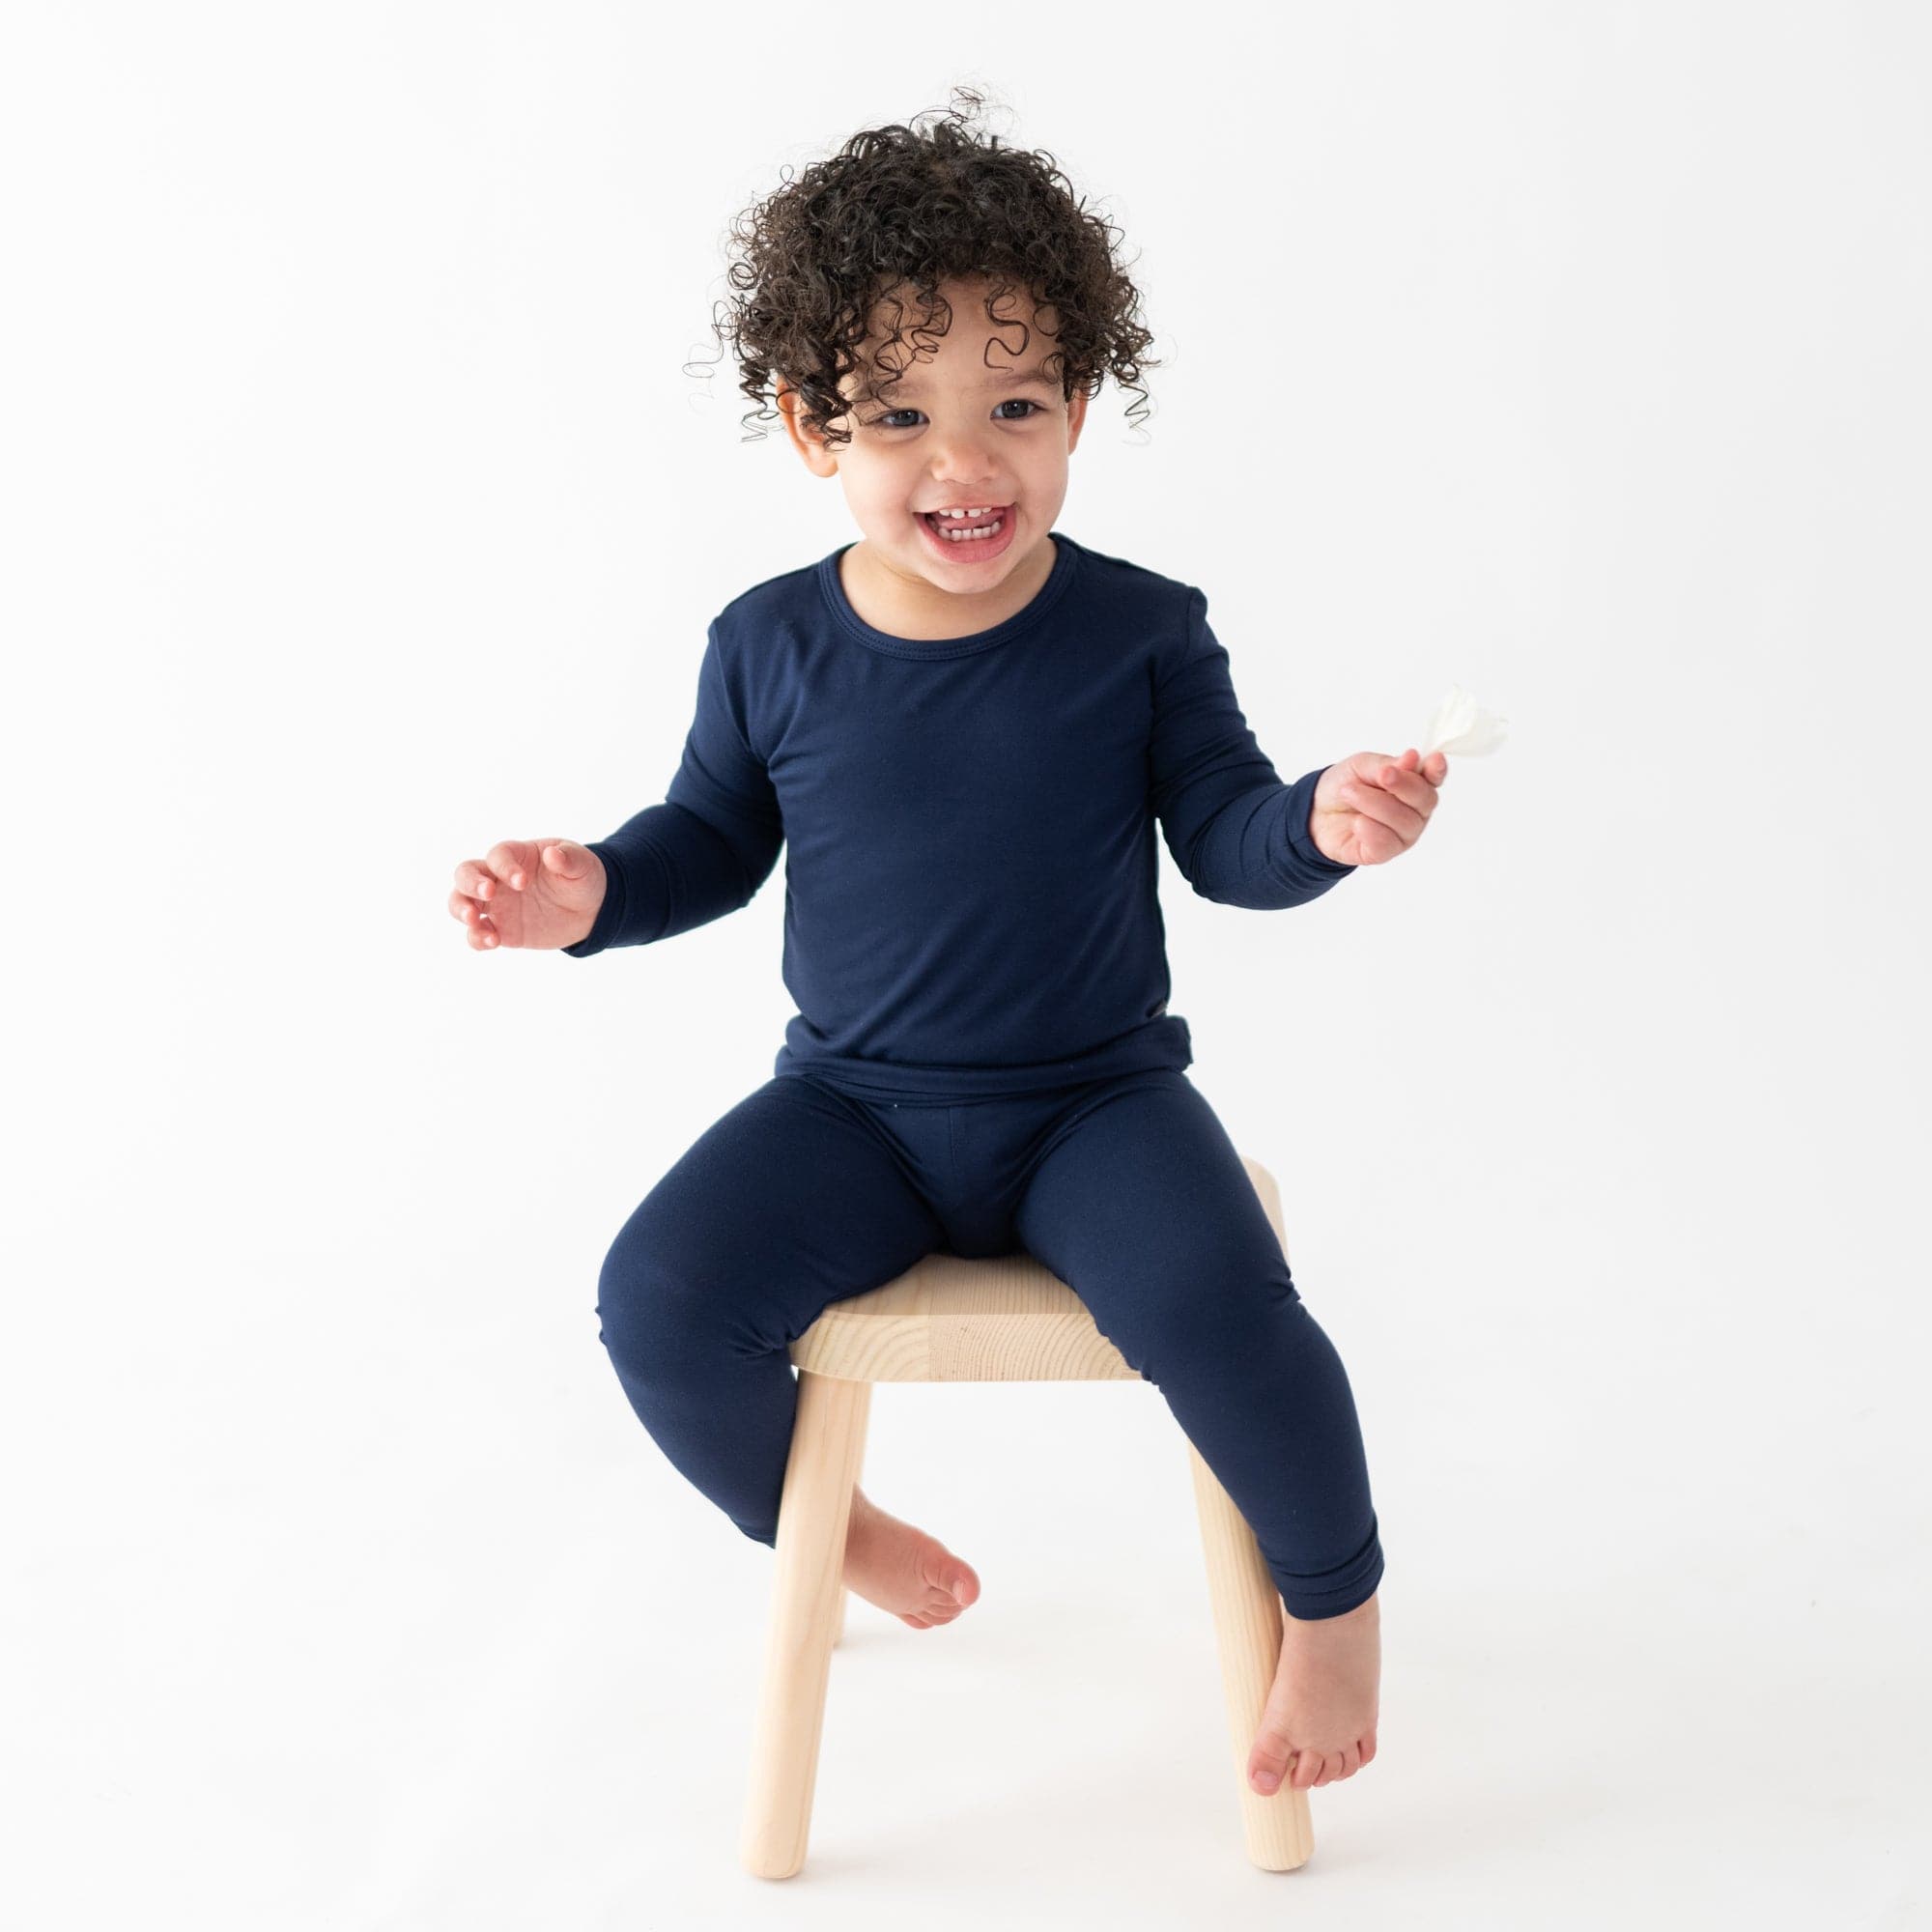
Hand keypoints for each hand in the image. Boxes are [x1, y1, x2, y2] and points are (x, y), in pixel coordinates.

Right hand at [449, 839, 605, 950]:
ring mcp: (497, 905)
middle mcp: (499, 878)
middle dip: (470, 883)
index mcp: (517, 855)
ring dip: (460, 909)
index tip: (523, 882)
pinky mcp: (501, 929)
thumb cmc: (582, 877)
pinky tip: (492, 942)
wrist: (590, 910)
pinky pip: (477, 933)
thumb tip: (552, 854)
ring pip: (460, 901)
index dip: (505, 866)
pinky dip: (476, 938)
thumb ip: (568, 859)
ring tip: (474, 920)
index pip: (498, 855)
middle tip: (489, 894)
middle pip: (465, 873)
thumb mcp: (583, 865)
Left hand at [1309, 748, 1446, 866]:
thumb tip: (1412, 759)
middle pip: (1425, 800)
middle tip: (1382, 775)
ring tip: (1349, 792)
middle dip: (1404, 785)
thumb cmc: (1345, 786)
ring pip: (1404, 821)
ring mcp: (1401, 834)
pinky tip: (1357, 822)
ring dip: (1375, 803)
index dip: (1437, 770)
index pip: (1434, 779)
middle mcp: (1414, 811)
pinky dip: (1370, 830)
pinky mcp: (1383, 853)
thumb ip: (1386, 765)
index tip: (1434, 760)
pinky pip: (1386, 844)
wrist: (1315, 811)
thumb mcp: (1361, 766)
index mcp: (1413, 785)